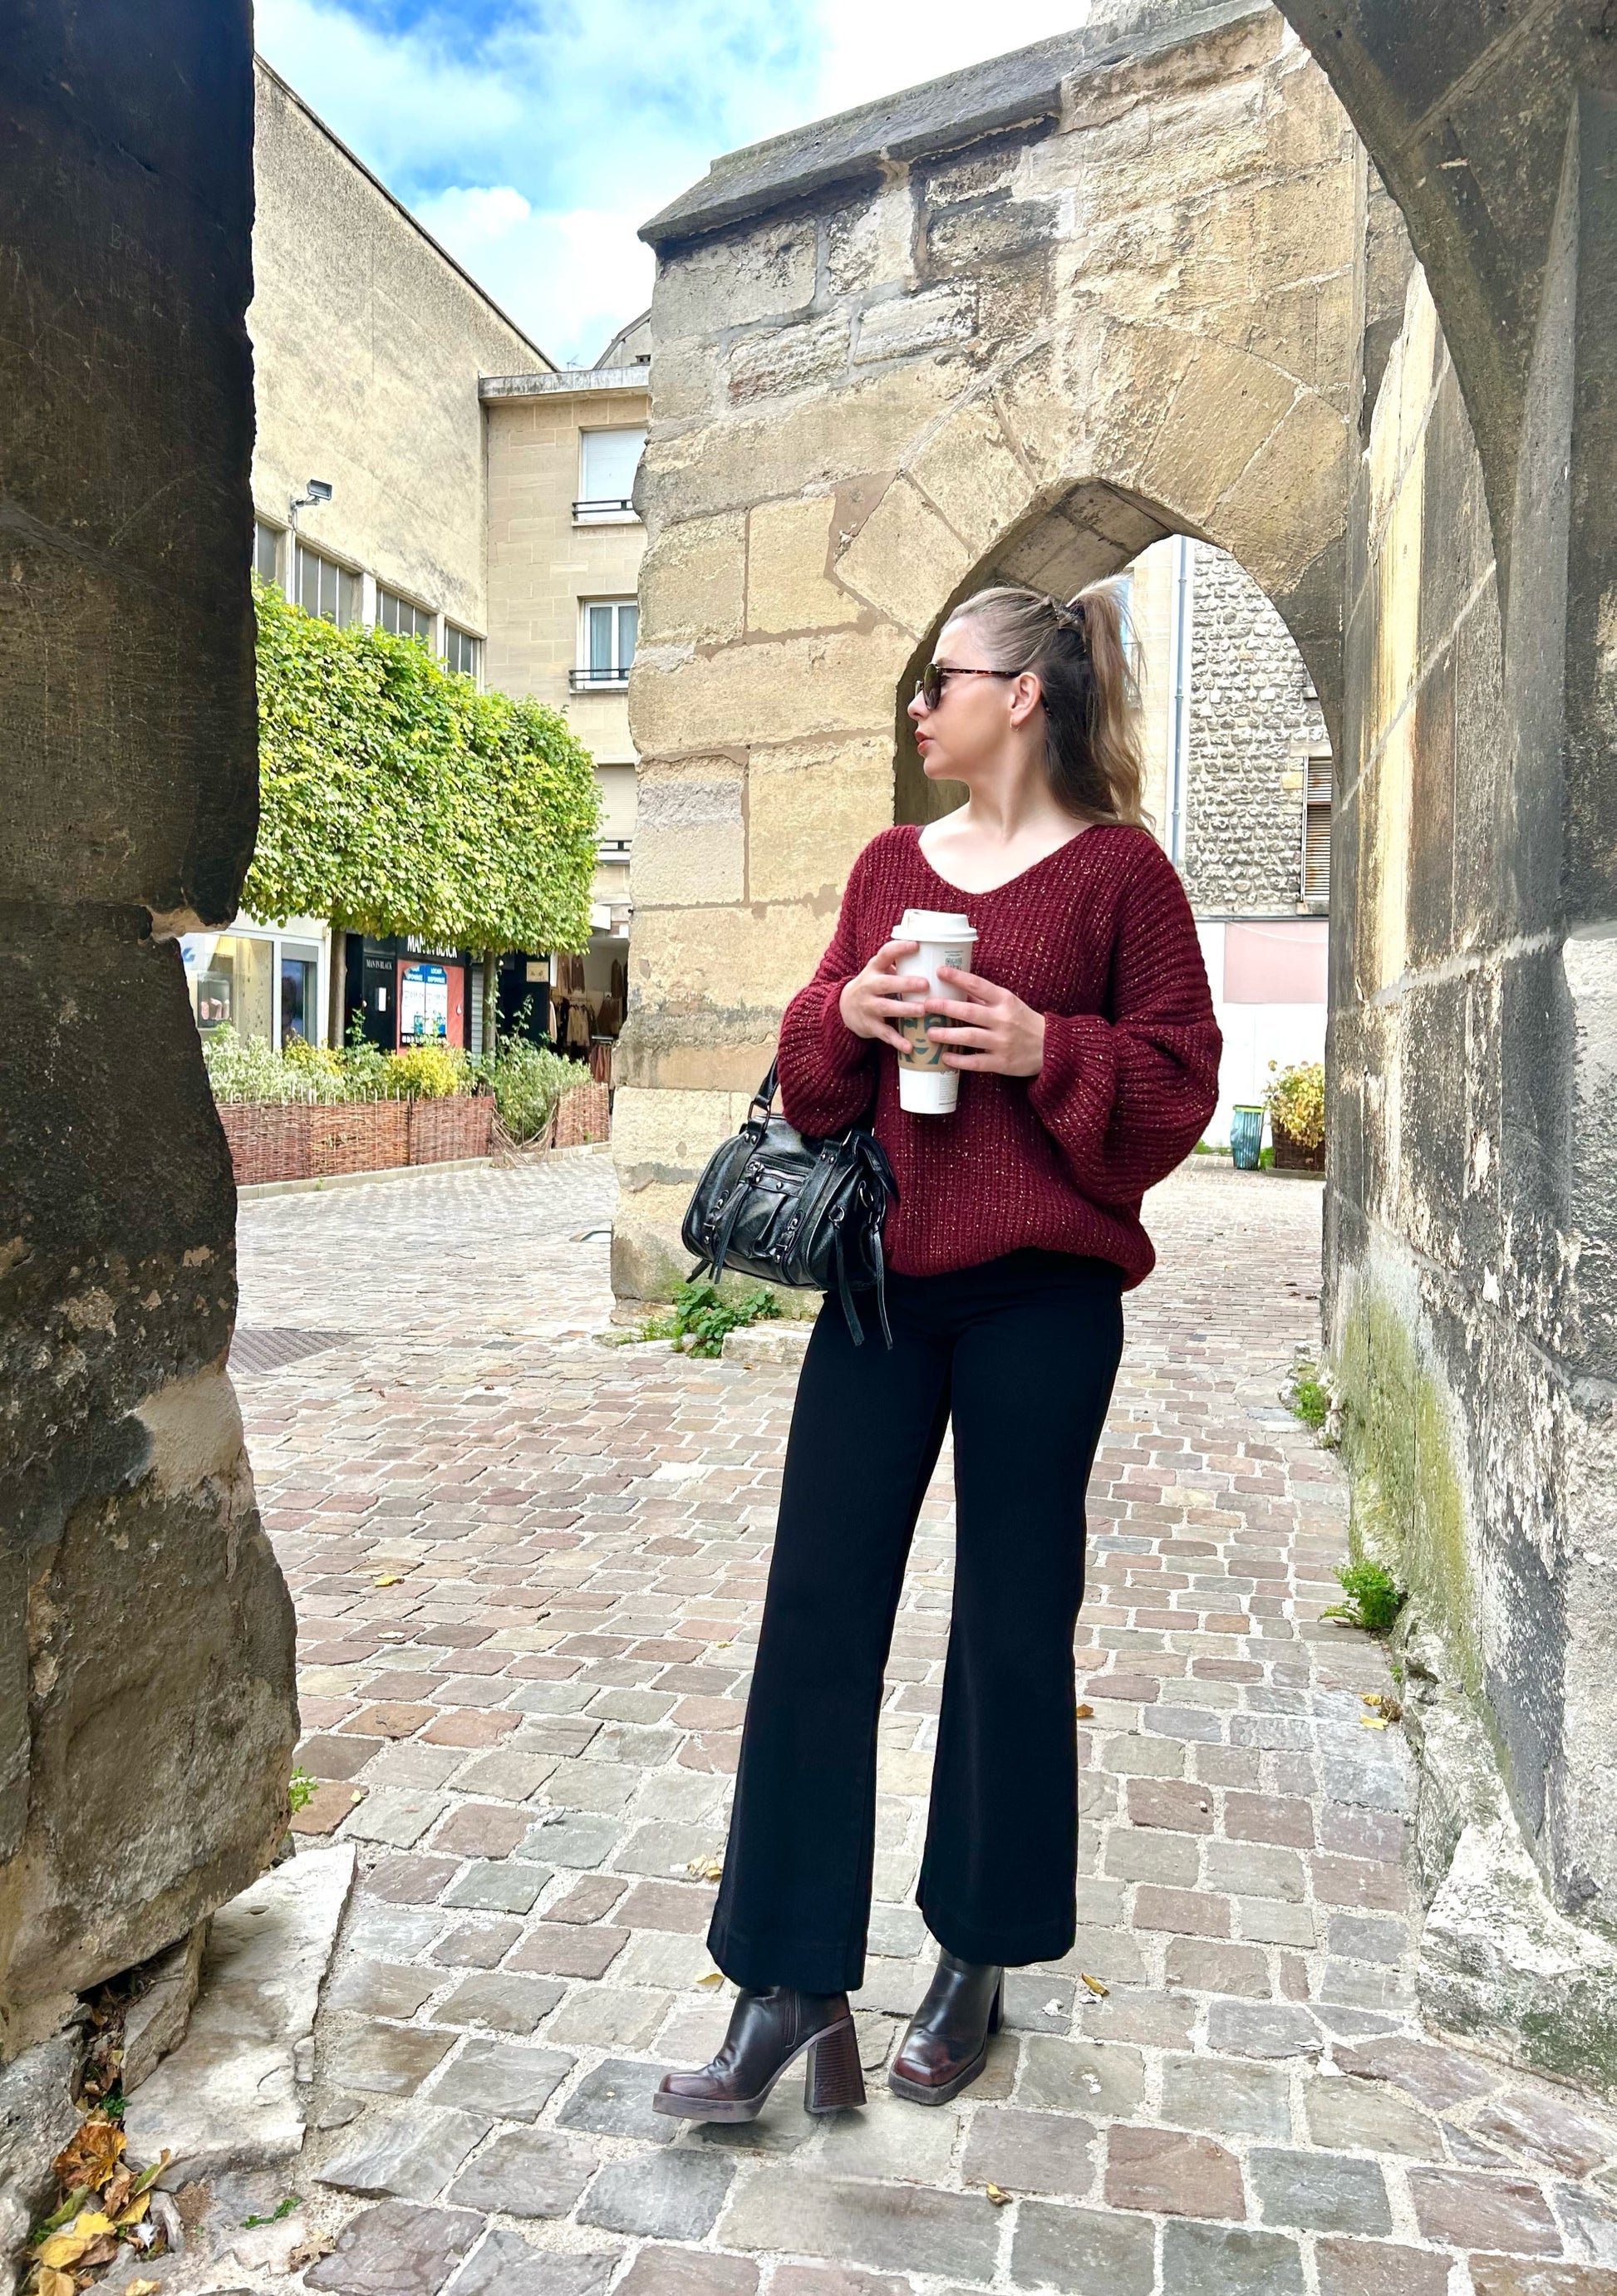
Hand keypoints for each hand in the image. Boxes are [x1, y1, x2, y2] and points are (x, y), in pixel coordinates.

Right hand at [838, 939, 931, 1052]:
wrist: (844, 1008)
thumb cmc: (872, 986)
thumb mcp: (879, 972)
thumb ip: (900, 966)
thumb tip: (936, 960)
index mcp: (874, 969)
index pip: (885, 954)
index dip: (899, 949)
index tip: (916, 945)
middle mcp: (868, 986)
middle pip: (886, 983)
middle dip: (905, 983)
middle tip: (925, 984)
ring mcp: (867, 1006)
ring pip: (886, 1008)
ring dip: (905, 1009)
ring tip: (923, 1010)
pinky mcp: (869, 1026)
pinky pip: (884, 1033)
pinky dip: (897, 1041)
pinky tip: (910, 1047)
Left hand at [924, 965, 1046, 1077]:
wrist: (1051, 1047)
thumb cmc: (1024, 1022)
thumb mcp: (1010, 1004)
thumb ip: (985, 999)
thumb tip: (956, 987)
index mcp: (1005, 1001)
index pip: (978, 985)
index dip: (958, 977)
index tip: (939, 971)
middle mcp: (1003, 1020)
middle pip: (969, 1011)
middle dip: (945, 1007)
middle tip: (926, 1005)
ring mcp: (1002, 1042)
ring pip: (970, 1037)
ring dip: (947, 1034)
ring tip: (930, 1032)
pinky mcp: (1001, 1062)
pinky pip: (976, 1062)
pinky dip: (959, 1060)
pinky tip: (945, 1057)